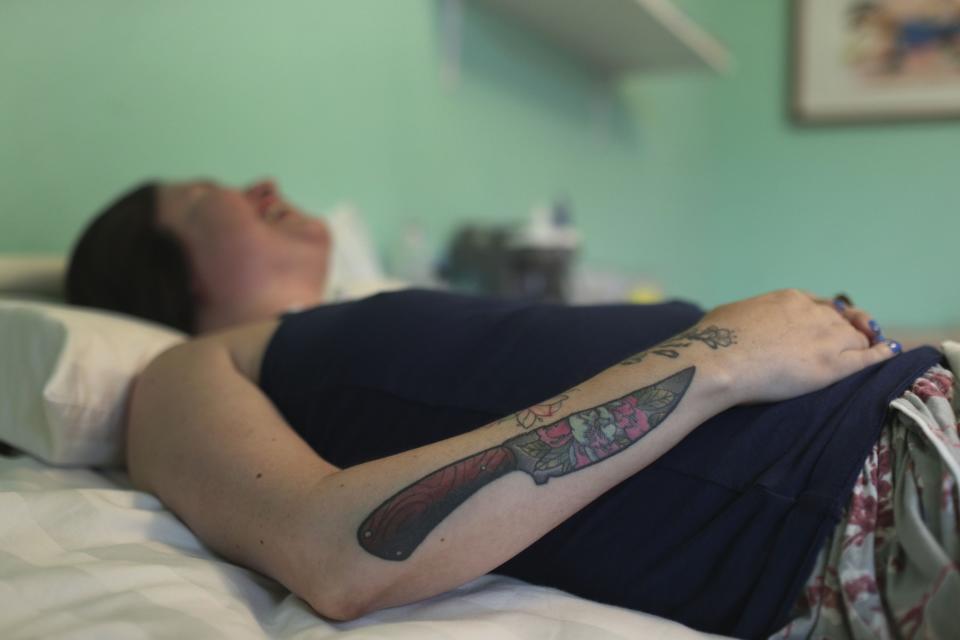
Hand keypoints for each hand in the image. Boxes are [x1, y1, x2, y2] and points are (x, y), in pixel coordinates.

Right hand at [701, 289, 899, 405]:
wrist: (717, 359)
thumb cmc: (713, 337)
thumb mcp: (733, 312)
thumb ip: (749, 315)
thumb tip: (742, 322)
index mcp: (789, 298)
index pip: (820, 305)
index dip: (827, 317)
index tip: (826, 326)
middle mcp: (813, 313)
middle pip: (842, 321)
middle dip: (846, 331)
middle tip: (848, 342)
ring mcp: (824, 338)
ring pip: (857, 338)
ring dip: (860, 345)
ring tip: (864, 353)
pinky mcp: (831, 365)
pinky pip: (868, 357)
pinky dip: (881, 354)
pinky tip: (891, 352)